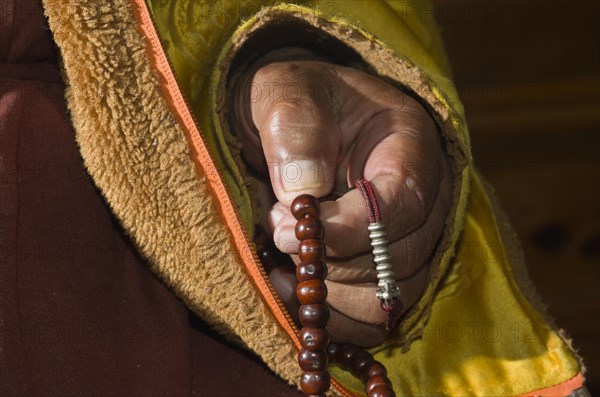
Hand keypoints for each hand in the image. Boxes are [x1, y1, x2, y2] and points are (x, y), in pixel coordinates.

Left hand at [231, 49, 452, 346]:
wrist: (296, 125)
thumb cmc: (295, 103)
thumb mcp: (285, 92)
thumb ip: (295, 128)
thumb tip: (304, 191)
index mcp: (409, 144)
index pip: (404, 202)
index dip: (349, 229)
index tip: (291, 231)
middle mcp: (425, 198)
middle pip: (395, 261)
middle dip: (328, 258)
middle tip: (276, 229)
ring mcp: (410, 241)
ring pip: (385, 301)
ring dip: (325, 292)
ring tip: (280, 258)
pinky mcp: (385, 273)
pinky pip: (371, 320)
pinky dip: (328, 317)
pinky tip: (290, 288)